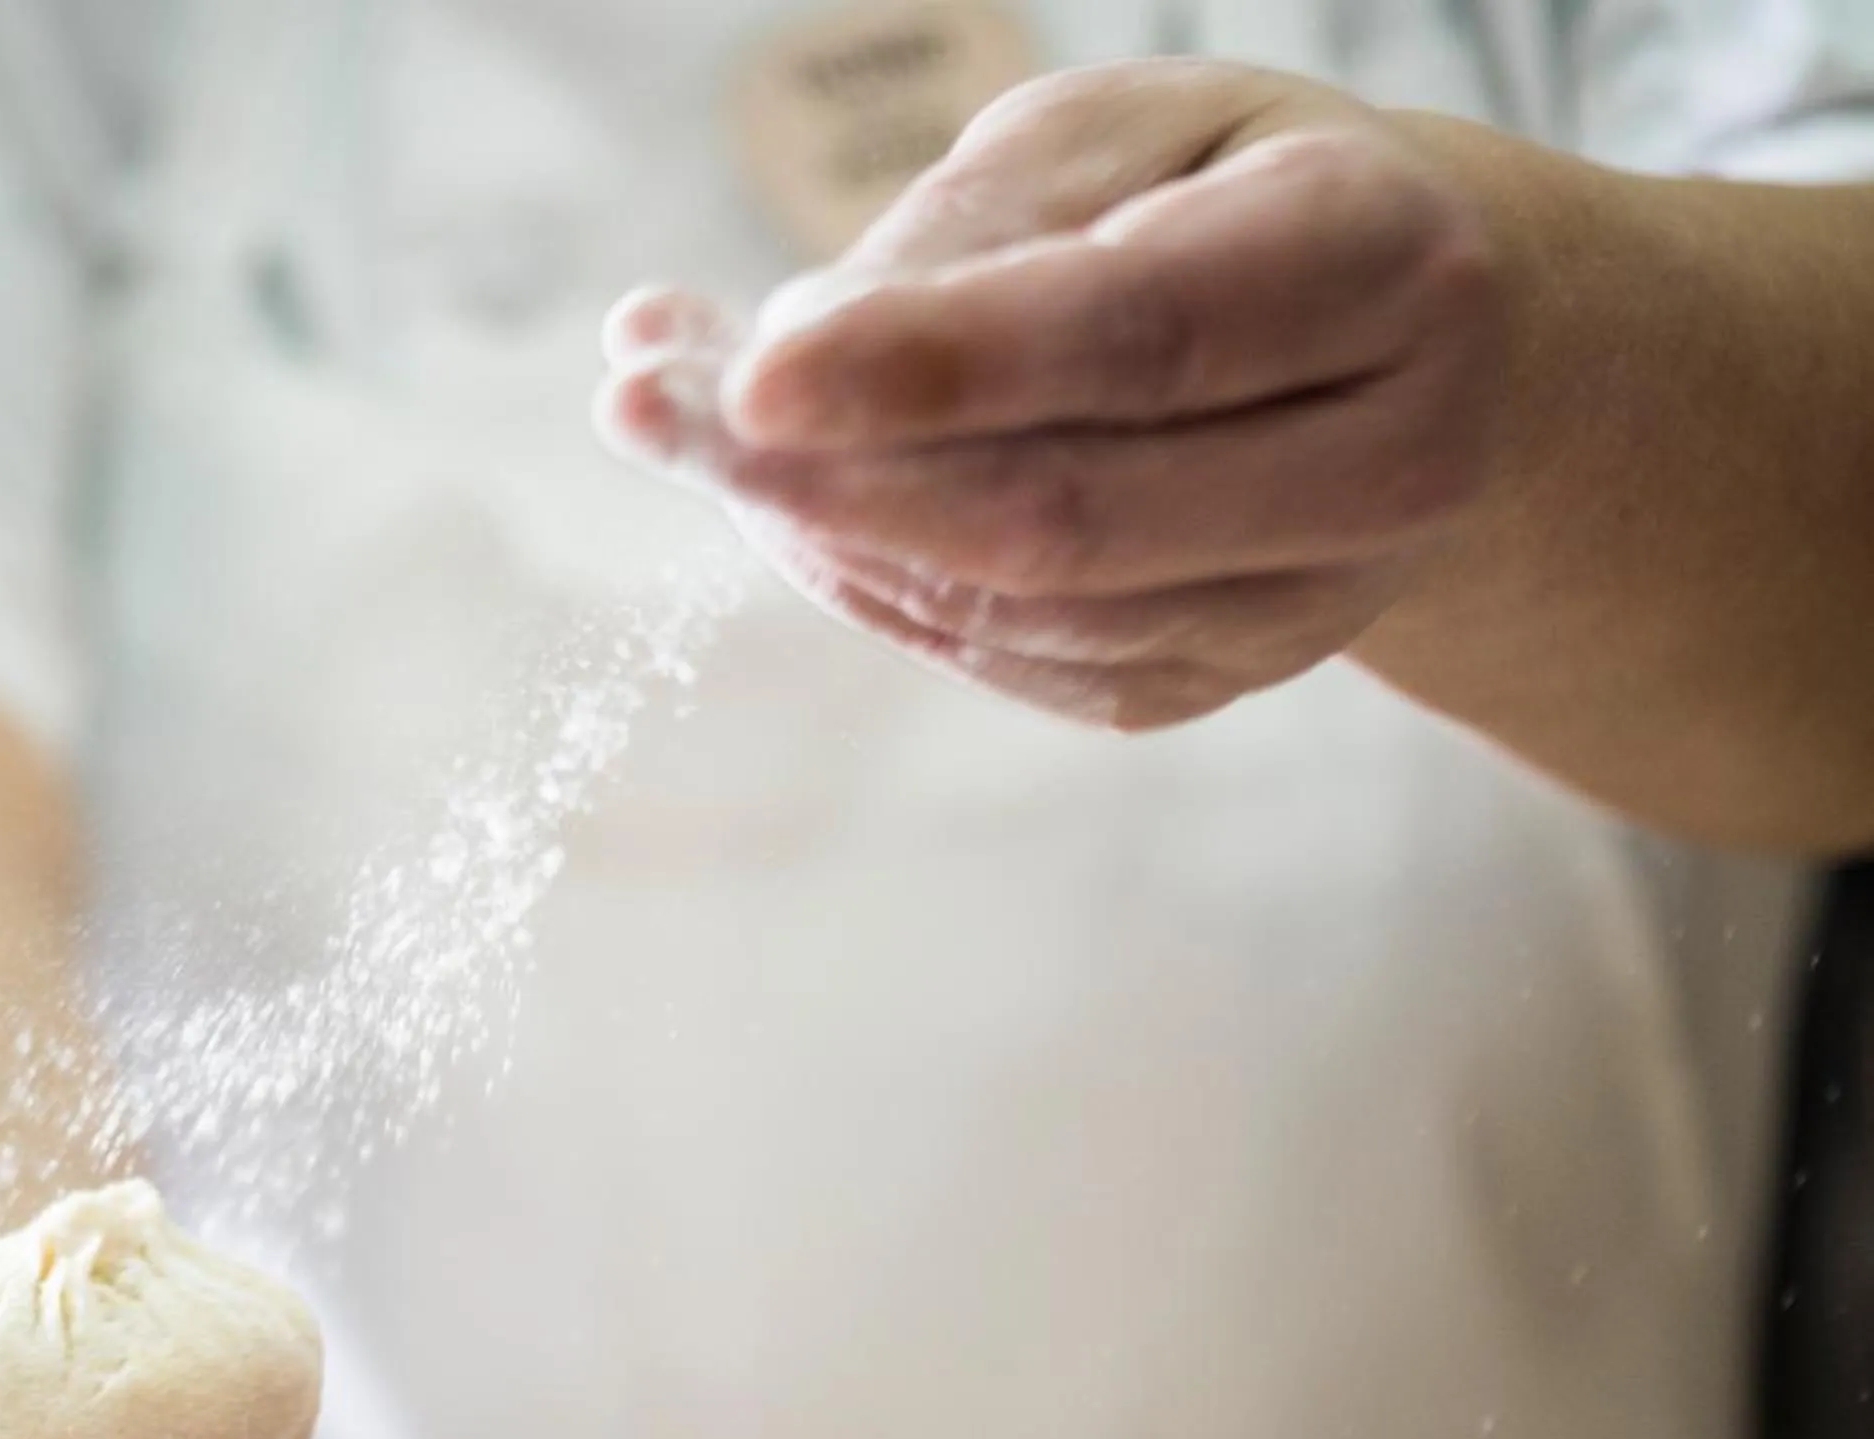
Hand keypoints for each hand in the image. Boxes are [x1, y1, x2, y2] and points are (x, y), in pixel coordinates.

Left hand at [599, 61, 1504, 729]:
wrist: (1418, 347)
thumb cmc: (1234, 196)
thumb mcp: (1127, 131)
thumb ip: (978, 224)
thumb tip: (789, 353)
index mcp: (1389, 271)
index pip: (1139, 339)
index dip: (934, 366)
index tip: (754, 373)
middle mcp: (1381, 465)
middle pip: (1061, 514)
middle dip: (825, 473)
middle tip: (644, 408)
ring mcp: (1301, 607)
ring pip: (1014, 605)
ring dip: (813, 524)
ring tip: (672, 418)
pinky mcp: (1209, 683)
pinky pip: (1000, 653)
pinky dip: (861, 572)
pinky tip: (775, 490)